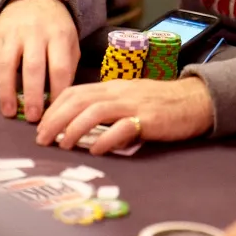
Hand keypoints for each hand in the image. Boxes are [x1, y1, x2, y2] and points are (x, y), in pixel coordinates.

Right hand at [0, 0, 79, 122]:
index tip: (57, 110)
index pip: (60, 66)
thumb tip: (61, 97)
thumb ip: (68, 65)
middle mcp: (37, 33)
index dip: (58, 91)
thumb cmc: (56, 27)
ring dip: (8, 91)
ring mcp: (15, 34)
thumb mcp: (70, 40)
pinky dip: (0, 79)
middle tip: (34, 118)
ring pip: (9, 64)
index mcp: (59, 35)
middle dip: (33, 95)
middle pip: (34, 67)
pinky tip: (4, 93)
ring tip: (10, 112)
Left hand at [36, 76, 213, 153]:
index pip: (76, 91)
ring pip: (96, 111)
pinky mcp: (148, 119)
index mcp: (113, 86)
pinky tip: (97, 149)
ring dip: (74, 128)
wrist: (194, 99)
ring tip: (63, 144)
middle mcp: (120, 92)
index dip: (55, 107)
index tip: (42, 125)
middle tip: (42, 138)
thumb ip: (107, 107)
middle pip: (80, 100)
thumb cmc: (161, 101)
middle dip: (56, 119)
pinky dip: (106, 139)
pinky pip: (123, 128)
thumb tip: (79, 123)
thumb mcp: (129, 98)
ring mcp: (134, 104)